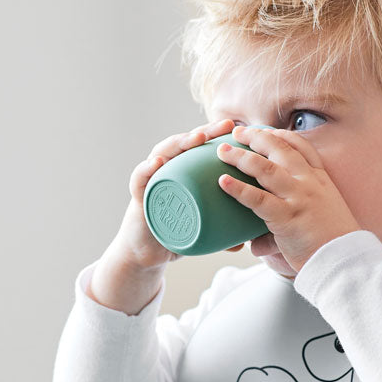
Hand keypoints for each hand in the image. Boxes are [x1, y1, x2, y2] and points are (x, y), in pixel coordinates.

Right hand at [114, 118, 239, 269]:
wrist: (145, 255)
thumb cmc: (173, 236)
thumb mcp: (200, 231)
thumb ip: (219, 233)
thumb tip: (244, 242)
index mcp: (183, 175)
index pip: (201, 150)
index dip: (220, 137)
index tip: (240, 131)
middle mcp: (167, 171)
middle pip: (185, 145)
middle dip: (206, 131)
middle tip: (227, 126)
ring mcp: (152, 180)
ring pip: (163, 153)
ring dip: (179, 143)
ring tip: (197, 138)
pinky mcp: (138, 196)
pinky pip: (139, 180)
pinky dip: (146, 169)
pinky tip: (157, 162)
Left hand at [216, 126, 361, 273]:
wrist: (344, 260)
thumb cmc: (329, 244)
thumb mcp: (317, 220)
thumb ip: (286, 223)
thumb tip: (256, 245)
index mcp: (320, 180)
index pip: (301, 147)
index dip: (281, 135)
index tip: (265, 130)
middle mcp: (309, 183)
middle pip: (280, 149)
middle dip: (257, 137)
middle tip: (237, 131)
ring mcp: (298, 198)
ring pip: (265, 168)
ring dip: (241, 156)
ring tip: (222, 151)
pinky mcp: (286, 217)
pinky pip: (258, 199)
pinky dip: (238, 189)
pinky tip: (222, 182)